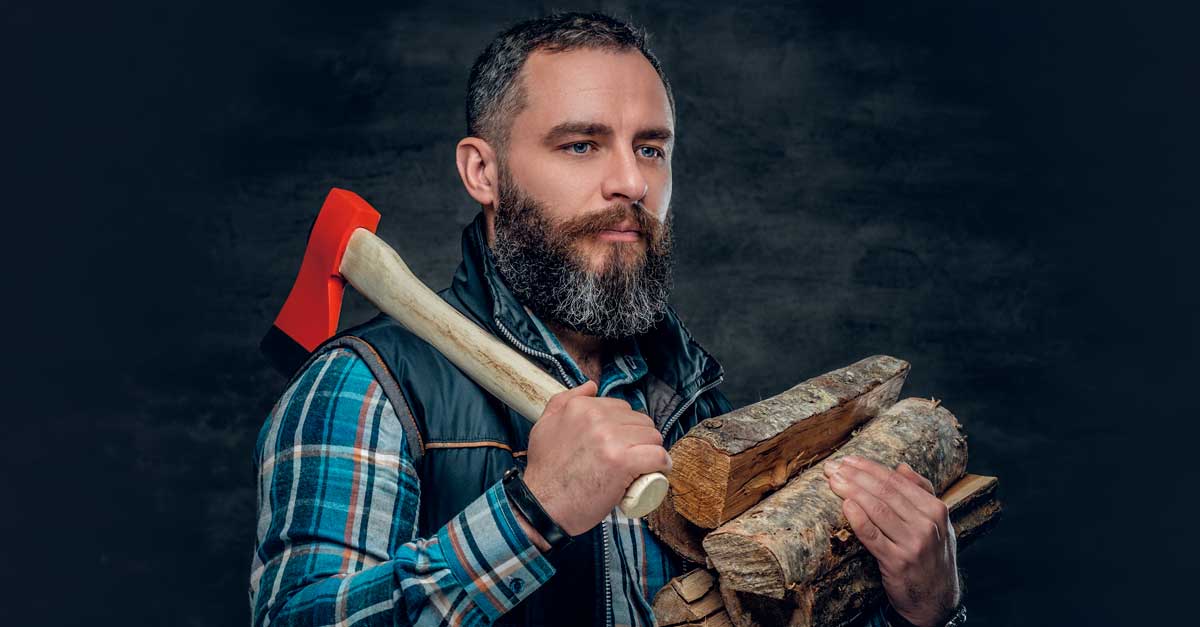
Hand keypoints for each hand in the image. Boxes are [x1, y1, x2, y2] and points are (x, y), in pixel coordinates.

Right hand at [523, 379, 670, 535]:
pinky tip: (658, 470)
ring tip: (642, 465)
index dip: (626, 427)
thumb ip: (563, 400)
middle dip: (640, 438)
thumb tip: (591, 386)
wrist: (541, 505)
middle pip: (640, 421)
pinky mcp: (623, 462)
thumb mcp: (544, 425)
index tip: (623, 444)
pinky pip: (657, 456)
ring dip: (651, 451)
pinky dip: (662, 464)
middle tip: (632, 457)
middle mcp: (597, 418)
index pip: (622, 408)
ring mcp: (611, 439)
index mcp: (581, 407)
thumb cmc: (544, 471)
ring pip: (652, 437)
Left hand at [823, 456, 959, 626]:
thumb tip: (901, 467)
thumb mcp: (937, 524)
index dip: (869, 468)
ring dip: (851, 491)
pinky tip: (845, 505)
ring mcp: (913, 544)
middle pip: (884, 492)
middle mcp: (927, 524)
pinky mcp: (898, 563)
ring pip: (877, 509)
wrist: (936, 600)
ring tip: (833, 481)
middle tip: (833, 467)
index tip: (848, 460)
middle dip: (855, 476)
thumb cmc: (931, 556)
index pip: (896, 481)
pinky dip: (858, 519)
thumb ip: (921, 493)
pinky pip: (873, 536)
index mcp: (936, 509)